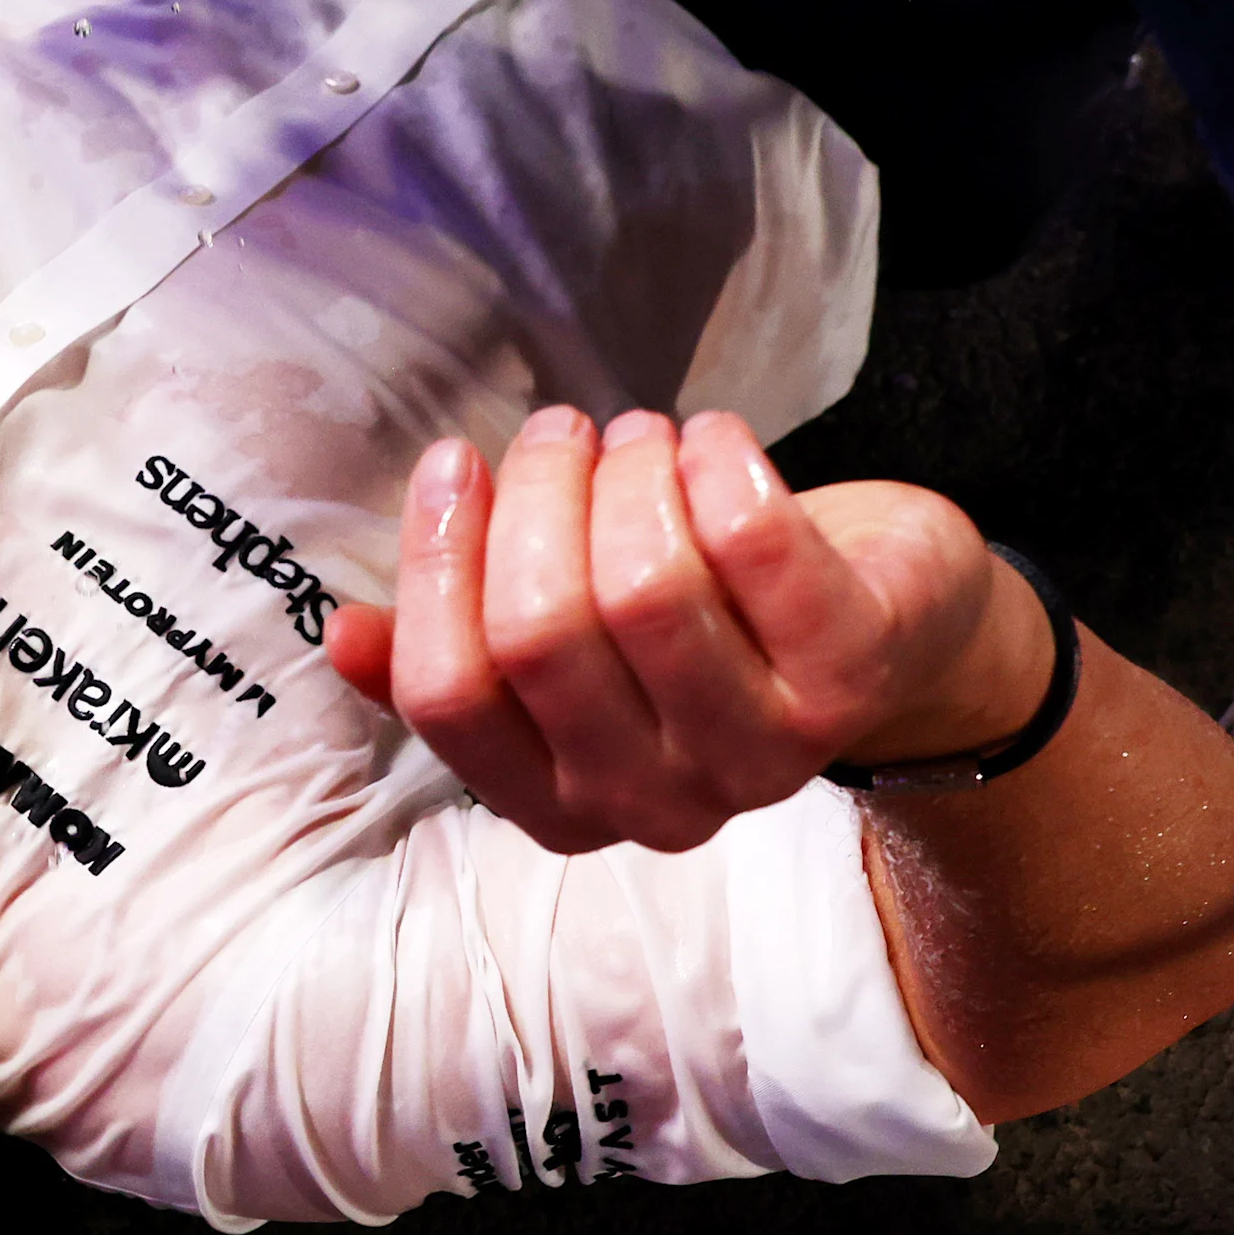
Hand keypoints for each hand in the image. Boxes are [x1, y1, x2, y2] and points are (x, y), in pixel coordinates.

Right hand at [327, 408, 1042, 853]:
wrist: (890, 636)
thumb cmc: (701, 627)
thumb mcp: (568, 661)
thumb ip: (456, 658)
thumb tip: (343, 633)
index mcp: (558, 804)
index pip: (451, 697)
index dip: (433, 567)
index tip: (450, 463)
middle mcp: (655, 802)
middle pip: (542, 634)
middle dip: (534, 499)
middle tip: (555, 430)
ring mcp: (762, 750)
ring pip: (644, 588)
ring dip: (627, 476)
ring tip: (636, 435)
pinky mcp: (852, 671)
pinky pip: (754, 544)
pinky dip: (718, 462)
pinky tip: (711, 438)